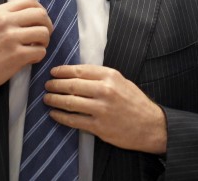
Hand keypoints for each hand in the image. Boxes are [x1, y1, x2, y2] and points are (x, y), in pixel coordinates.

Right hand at [0, 0, 52, 101]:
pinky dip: (39, 56)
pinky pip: (40, 51)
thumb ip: (10, 17)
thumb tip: (36, 16)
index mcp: (0, 11)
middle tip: (42, 36)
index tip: (39, 22)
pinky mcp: (16, 56)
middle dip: (47, 26)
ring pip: (44, 33)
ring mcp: (11, 38)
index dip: (40, 10)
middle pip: (41, 15)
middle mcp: (6, 21)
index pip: (30, 1)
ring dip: (44, 42)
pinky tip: (29, 59)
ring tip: (35, 48)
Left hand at [44, 64, 166, 154]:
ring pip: (70, 102)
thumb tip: (77, 74)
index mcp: (110, 76)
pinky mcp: (99, 127)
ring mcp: (101, 109)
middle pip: (72, 85)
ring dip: (54, 100)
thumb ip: (101, 77)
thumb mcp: (121, 81)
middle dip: (55, 85)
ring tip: (47, 99)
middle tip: (47, 85)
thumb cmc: (135, 102)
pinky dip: (61, 117)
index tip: (53, 72)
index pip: (79, 70)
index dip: (62, 71)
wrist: (151, 125)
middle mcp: (105, 90)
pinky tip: (54, 114)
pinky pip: (74, 120)